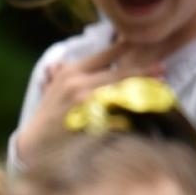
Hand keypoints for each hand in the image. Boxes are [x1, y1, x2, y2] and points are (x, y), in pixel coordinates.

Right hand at [18, 42, 166, 160]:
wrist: (33, 146)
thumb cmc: (48, 117)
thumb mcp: (55, 88)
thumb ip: (72, 72)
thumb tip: (88, 57)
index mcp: (71, 71)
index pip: (107, 54)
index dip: (130, 49)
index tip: (148, 48)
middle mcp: (78, 83)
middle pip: (120, 72)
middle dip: (144, 71)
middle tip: (163, 70)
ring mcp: (85, 103)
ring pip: (123, 91)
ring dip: (143, 90)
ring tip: (160, 89)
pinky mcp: (91, 122)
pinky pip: (119, 114)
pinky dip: (134, 111)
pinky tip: (146, 110)